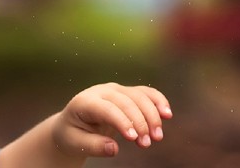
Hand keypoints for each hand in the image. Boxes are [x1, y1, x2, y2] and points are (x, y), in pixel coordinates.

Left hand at [53, 82, 171, 158]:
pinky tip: (167, 114)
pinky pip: (145, 93)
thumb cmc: (72, 135)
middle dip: (140, 122)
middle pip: (126, 101)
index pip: (108, 109)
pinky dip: (158, 101)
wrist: (72, 124)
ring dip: (152, 115)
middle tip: (147, 144)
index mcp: (85, 102)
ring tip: (158, 137)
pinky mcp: (126, 93)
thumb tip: (114, 149)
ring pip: (139, 96)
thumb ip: (93, 146)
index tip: (134, 139)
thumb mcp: (76, 143)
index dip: (122, 122)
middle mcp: (102, 91)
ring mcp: (116, 90)